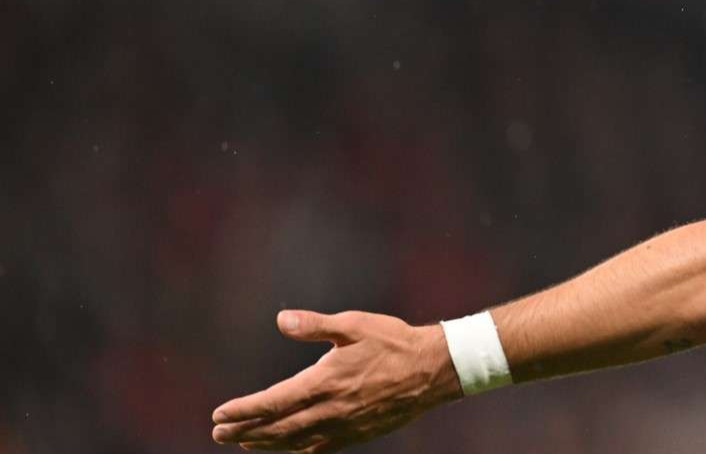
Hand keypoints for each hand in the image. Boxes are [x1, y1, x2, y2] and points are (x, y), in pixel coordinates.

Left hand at [210, 310, 462, 452]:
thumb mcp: (354, 325)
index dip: (243, 410)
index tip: (219, 415)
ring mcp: (344, 425)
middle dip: (244, 432)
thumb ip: (315, 325)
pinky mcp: (358, 433)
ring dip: (266, 444)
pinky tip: (289, 449)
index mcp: (325, 381)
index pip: (273, 402)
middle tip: (218, 435)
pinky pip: (320, 447)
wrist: (433, 370)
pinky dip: (298, 450)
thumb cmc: (393, 342)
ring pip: (295, 442)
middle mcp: (330, 409)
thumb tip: (281, 319)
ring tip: (245, 443)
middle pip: (277, 428)